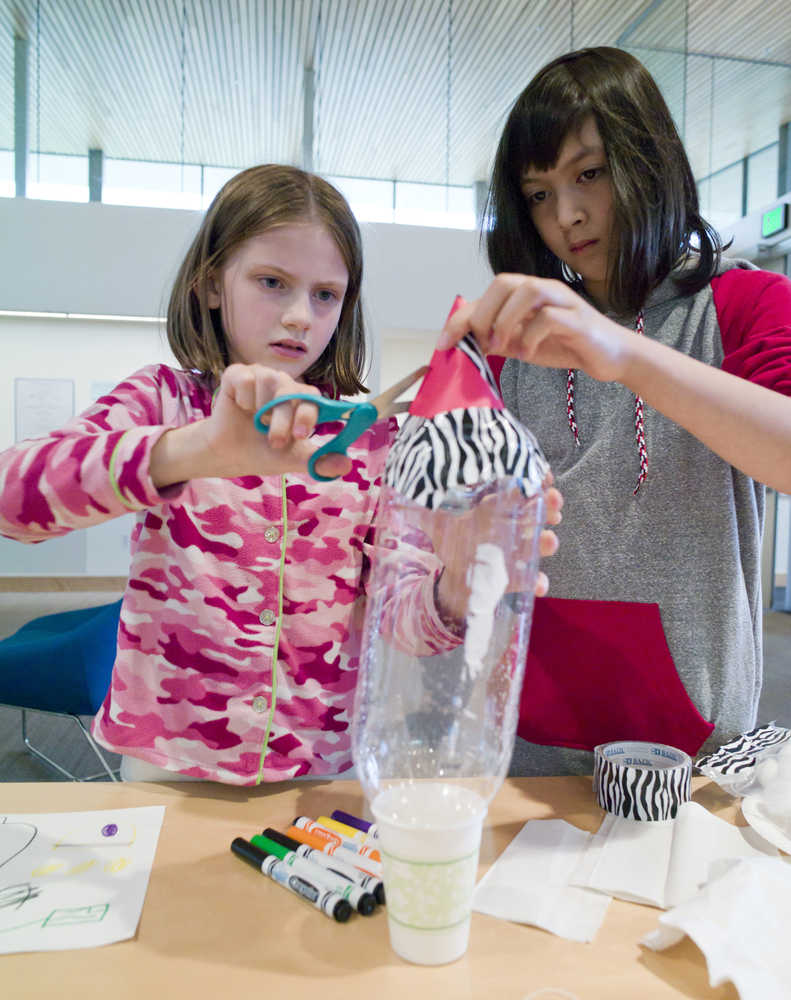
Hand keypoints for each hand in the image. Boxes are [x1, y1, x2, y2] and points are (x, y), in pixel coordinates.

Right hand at [150, 364, 350, 486]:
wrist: (228, 455)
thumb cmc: (264, 452)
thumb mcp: (293, 459)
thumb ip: (319, 460)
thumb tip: (347, 465)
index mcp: (301, 400)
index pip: (313, 397)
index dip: (308, 414)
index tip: (301, 435)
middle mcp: (283, 384)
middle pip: (291, 390)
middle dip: (283, 420)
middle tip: (275, 441)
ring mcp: (261, 376)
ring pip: (268, 381)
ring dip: (262, 410)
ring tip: (257, 424)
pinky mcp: (237, 374)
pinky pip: (245, 379)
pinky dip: (243, 398)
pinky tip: (241, 409)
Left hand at [433, 473, 562, 619]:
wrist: (457, 577)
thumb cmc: (454, 544)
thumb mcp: (438, 527)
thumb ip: (423, 515)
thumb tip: (396, 504)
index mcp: (495, 510)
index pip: (519, 490)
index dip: (535, 482)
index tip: (545, 478)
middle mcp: (512, 527)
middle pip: (537, 512)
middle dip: (549, 506)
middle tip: (555, 503)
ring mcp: (519, 551)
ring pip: (540, 542)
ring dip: (547, 541)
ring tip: (549, 540)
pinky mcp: (518, 576)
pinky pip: (532, 578)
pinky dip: (537, 581)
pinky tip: (539, 584)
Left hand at [437, 274, 631, 382]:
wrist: (610, 356)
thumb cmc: (565, 345)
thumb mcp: (522, 343)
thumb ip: (496, 338)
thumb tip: (463, 344)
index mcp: (526, 294)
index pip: (486, 294)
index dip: (461, 318)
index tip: (444, 344)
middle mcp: (544, 290)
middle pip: (504, 282)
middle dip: (483, 314)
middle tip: (480, 343)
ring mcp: (563, 301)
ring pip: (528, 291)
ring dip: (506, 321)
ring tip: (502, 347)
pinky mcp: (578, 319)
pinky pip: (549, 318)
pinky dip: (531, 337)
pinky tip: (527, 353)